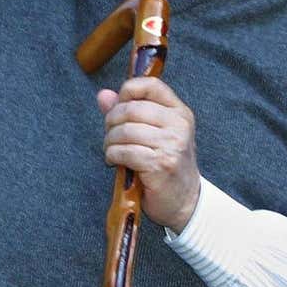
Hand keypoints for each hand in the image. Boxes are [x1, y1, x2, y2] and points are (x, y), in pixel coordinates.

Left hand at [97, 77, 200, 231]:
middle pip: (131, 108)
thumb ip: (127, 111)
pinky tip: (115, 162)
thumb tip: (103, 95)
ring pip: (124, 131)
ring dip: (110, 142)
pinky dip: (113, 156)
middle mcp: (179, 125)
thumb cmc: (164, 164)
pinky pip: (124, 151)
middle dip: (111, 122)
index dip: (127, 91)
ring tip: (112, 151)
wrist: (183, 200)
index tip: (118, 107)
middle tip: (111, 136)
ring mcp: (172, 144)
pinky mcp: (160, 164)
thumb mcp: (151, 134)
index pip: (150, 86)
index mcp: (179, 112)